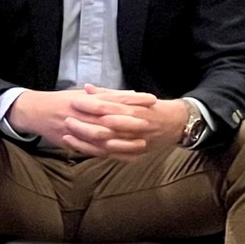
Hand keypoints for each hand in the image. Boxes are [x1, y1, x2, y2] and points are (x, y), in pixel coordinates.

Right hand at [10, 85, 183, 160]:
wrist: (35, 112)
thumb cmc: (60, 102)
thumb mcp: (82, 94)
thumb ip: (105, 95)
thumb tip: (129, 93)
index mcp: (87, 99)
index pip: (114, 98)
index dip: (134, 99)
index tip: (152, 99)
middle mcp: (84, 114)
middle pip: (112, 118)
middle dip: (132, 121)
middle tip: (151, 123)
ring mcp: (79, 129)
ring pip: (105, 137)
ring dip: (124, 141)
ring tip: (143, 143)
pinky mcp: (75, 141)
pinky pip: (96, 150)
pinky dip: (112, 154)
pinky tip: (127, 157)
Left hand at [61, 86, 186, 160]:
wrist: (177, 124)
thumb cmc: (152, 108)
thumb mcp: (134, 98)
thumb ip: (109, 94)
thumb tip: (87, 88)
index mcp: (134, 110)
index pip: (109, 107)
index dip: (91, 105)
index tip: (74, 100)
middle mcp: (135, 127)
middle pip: (106, 128)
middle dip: (85, 124)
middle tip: (66, 119)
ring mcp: (134, 142)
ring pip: (107, 144)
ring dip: (86, 140)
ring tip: (67, 135)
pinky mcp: (133, 154)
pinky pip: (111, 155)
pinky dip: (95, 152)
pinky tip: (80, 148)